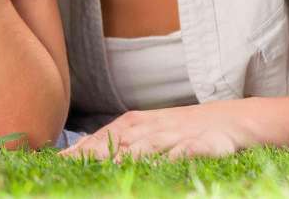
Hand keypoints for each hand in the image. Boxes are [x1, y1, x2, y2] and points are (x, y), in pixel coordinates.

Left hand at [61, 104, 251, 159]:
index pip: (101, 138)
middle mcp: (152, 128)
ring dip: (128, 157)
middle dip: (94, 154)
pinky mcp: (204, 145)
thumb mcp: (147, 131)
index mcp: (135, 124)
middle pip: (118, 142)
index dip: (79, 151)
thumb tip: (79, 150)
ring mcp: (177, 136)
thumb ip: (116, 140)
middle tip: (69, 168)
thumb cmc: (182, 129)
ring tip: (107, 169)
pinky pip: (186, 152)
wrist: (233, 120)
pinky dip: (174, 159)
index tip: (55, 162)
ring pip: (148, 146)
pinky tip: (160, 167)